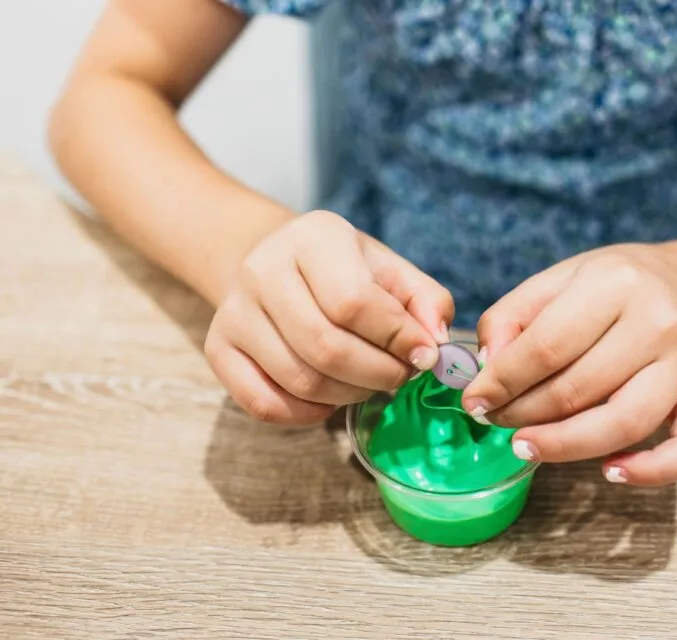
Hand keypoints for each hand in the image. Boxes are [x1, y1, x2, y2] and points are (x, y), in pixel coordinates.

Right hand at [205, 211, 452, 424]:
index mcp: (313, 237)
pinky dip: (306, 415)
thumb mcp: (390, 270)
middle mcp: (263, 269)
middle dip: (378, 374)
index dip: (396, 339)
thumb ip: (426, 301)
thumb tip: (435, 344)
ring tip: (369, 382)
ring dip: (349, 395)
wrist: (275, 262)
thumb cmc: (344, 270)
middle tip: (400, 375)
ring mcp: (234, 311)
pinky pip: (264, 404)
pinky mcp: (218, 348)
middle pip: (326, 347)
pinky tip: (330, 398)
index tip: (424, 355)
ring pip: (300, 381)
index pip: (354, 302)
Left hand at [461, 246, 676, 485]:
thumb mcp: (556, 280)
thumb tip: (486, 370)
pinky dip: (653, 471)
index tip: (474, 401)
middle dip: (524, 414)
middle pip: (579, 389)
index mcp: (615, 282)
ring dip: (566, 446)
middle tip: (496, 420)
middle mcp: (658, 321)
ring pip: (625, 423)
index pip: (547, 346)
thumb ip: (511, 318)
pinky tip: (611, 472)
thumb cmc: (609, 286)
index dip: (501, 381)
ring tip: (527, 446)